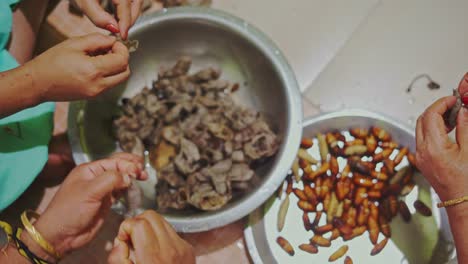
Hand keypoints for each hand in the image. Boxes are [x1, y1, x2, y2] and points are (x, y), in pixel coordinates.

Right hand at [28, 33, 129, 101]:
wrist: (38, 83)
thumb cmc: (52, 62)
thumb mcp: (74, 44)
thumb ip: (98, 40)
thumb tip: (113, 41)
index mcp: (93, 71)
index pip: (122, 60)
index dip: (121, 49)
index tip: (113, 43)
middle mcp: (98, 85)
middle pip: (125, 72)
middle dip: (121, 59)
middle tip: (108, 50)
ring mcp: (97, 93)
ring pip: (119, 79)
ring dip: (116, 67)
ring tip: (99, 58)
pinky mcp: (94, 97)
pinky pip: (110, 84)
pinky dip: (109, 74)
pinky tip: (94, 67)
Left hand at [29, 153, 146, 258]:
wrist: (62, 235)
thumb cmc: (71, 210)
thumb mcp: (90, 191)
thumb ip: (111, 180)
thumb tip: (129, 176)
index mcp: (89, 170)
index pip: (113, 161)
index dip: (128, 164)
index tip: (138, 171)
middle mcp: (96, 177)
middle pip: (118, 167)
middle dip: (132, 167)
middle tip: (144, 172)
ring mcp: (101, 190)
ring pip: (120, 179)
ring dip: (132, 177)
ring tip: (144, 178)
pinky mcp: (105, 202)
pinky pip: (119, 191)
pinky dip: (128, 189)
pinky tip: (134, 189)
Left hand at [74, 0, 143, 38]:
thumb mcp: (84, 2)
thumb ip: (98, 17)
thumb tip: (115, 29)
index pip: (126, 4)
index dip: (125, 21)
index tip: (123, 35)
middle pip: (136, 2)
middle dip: (130, 19)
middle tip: (121, 32)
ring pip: (136, 1)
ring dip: (129, 15)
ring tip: (118, 25)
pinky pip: (131, 0)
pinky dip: (126, 9)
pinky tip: (116, 16)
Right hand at [108, 211, 194, 263]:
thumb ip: (117, 260)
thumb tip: (120, 242)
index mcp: (153, 257)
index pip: (138, 223)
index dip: (126, 228)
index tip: (124, 242)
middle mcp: (171, 249)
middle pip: (150, 216)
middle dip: (136, 224)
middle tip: (132, 241)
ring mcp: (182, 247)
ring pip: (161, 220)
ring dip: (148, 228)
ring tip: (143, 245)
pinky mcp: (188, 248)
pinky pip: (171, 231)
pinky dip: (160, 235)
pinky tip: (156, 251)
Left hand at [415, 76, 467, 201]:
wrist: (462, 202)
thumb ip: (465, 127)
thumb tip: (462, 111)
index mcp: (433, 147)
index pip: (430, 115)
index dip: (442, 103)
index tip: (453, 99)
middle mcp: (421, 151)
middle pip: (421, 119)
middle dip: (436, 109)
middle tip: (453, 106)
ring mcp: (419, 157)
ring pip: (420, 128)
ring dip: (434, 119)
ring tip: (454, 117)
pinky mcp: (421, 161)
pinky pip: (422, 139)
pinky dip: (432, 130)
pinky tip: (448, 130)